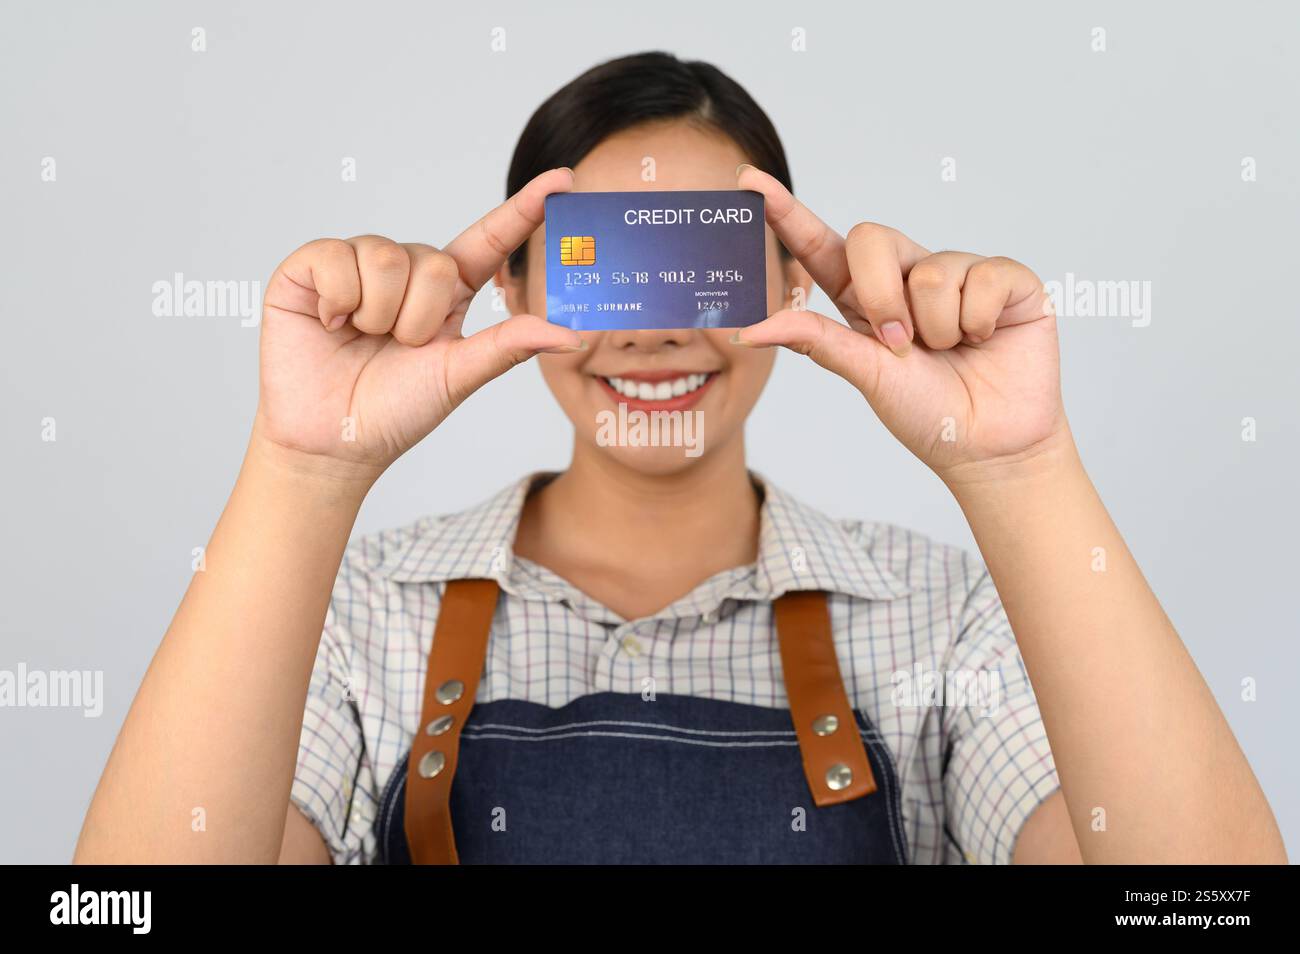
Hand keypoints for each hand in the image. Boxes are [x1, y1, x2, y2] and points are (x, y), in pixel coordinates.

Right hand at [253, 168, 582, 482]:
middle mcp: (405, 270)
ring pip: (387, 257)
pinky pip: (337, 256)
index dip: (524, 210)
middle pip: (434, 260)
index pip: (490, 240)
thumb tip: (570, 334)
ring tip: (360, 337)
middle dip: (417, 317)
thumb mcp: (460, 376)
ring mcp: (357, 264)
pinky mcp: (311, 266)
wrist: (334, 441)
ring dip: (378, 313)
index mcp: (447, 293)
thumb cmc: (397, 411)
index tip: (564, 179)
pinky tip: (329, 323)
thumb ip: (509, 347)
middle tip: (395, 347)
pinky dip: (338, 299)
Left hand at [736, 165, 1069, 484]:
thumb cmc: (925, 412)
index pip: (820, 245)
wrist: (989, 446)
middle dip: (881, 295)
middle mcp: (908, 276)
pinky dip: (981, 320)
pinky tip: (988, 339)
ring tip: (954, 351)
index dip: (787, 213)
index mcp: (863, 297)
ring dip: (938, 327)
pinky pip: (984, 277)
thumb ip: (815, 340)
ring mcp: (958, 273)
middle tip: (901, 345)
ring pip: (933, 270)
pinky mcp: (1007, 280)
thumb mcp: (865, 374)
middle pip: (872, 237)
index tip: (748, 181)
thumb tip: (746, 331)